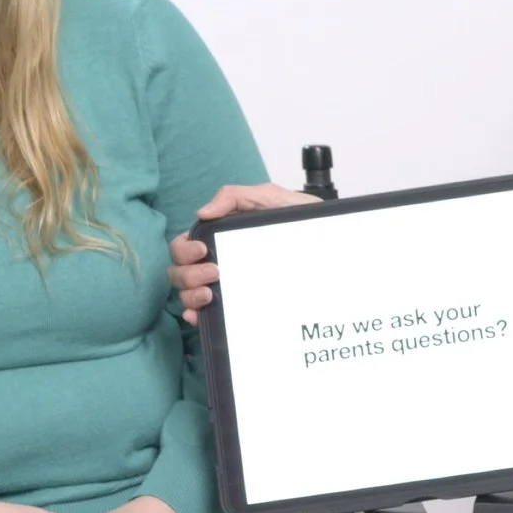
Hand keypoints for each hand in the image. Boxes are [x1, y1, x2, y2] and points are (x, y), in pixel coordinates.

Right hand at [167, 182, 318, 324]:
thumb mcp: (273, 200)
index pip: (186, 244)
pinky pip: (206, 315)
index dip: (184, 248)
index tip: (202, 249)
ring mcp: (228, 285)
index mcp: (222, 237)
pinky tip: (203, 315)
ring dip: (189, 293)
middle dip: (187, 273)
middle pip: (180, 270)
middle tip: (214, 272)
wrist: (332, 246)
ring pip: (187, 293)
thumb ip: (237, 197)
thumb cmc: (302, 222)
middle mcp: (219, 262)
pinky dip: (195, 315)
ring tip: (211, 293)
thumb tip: (203, 213)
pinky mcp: (240, 306)